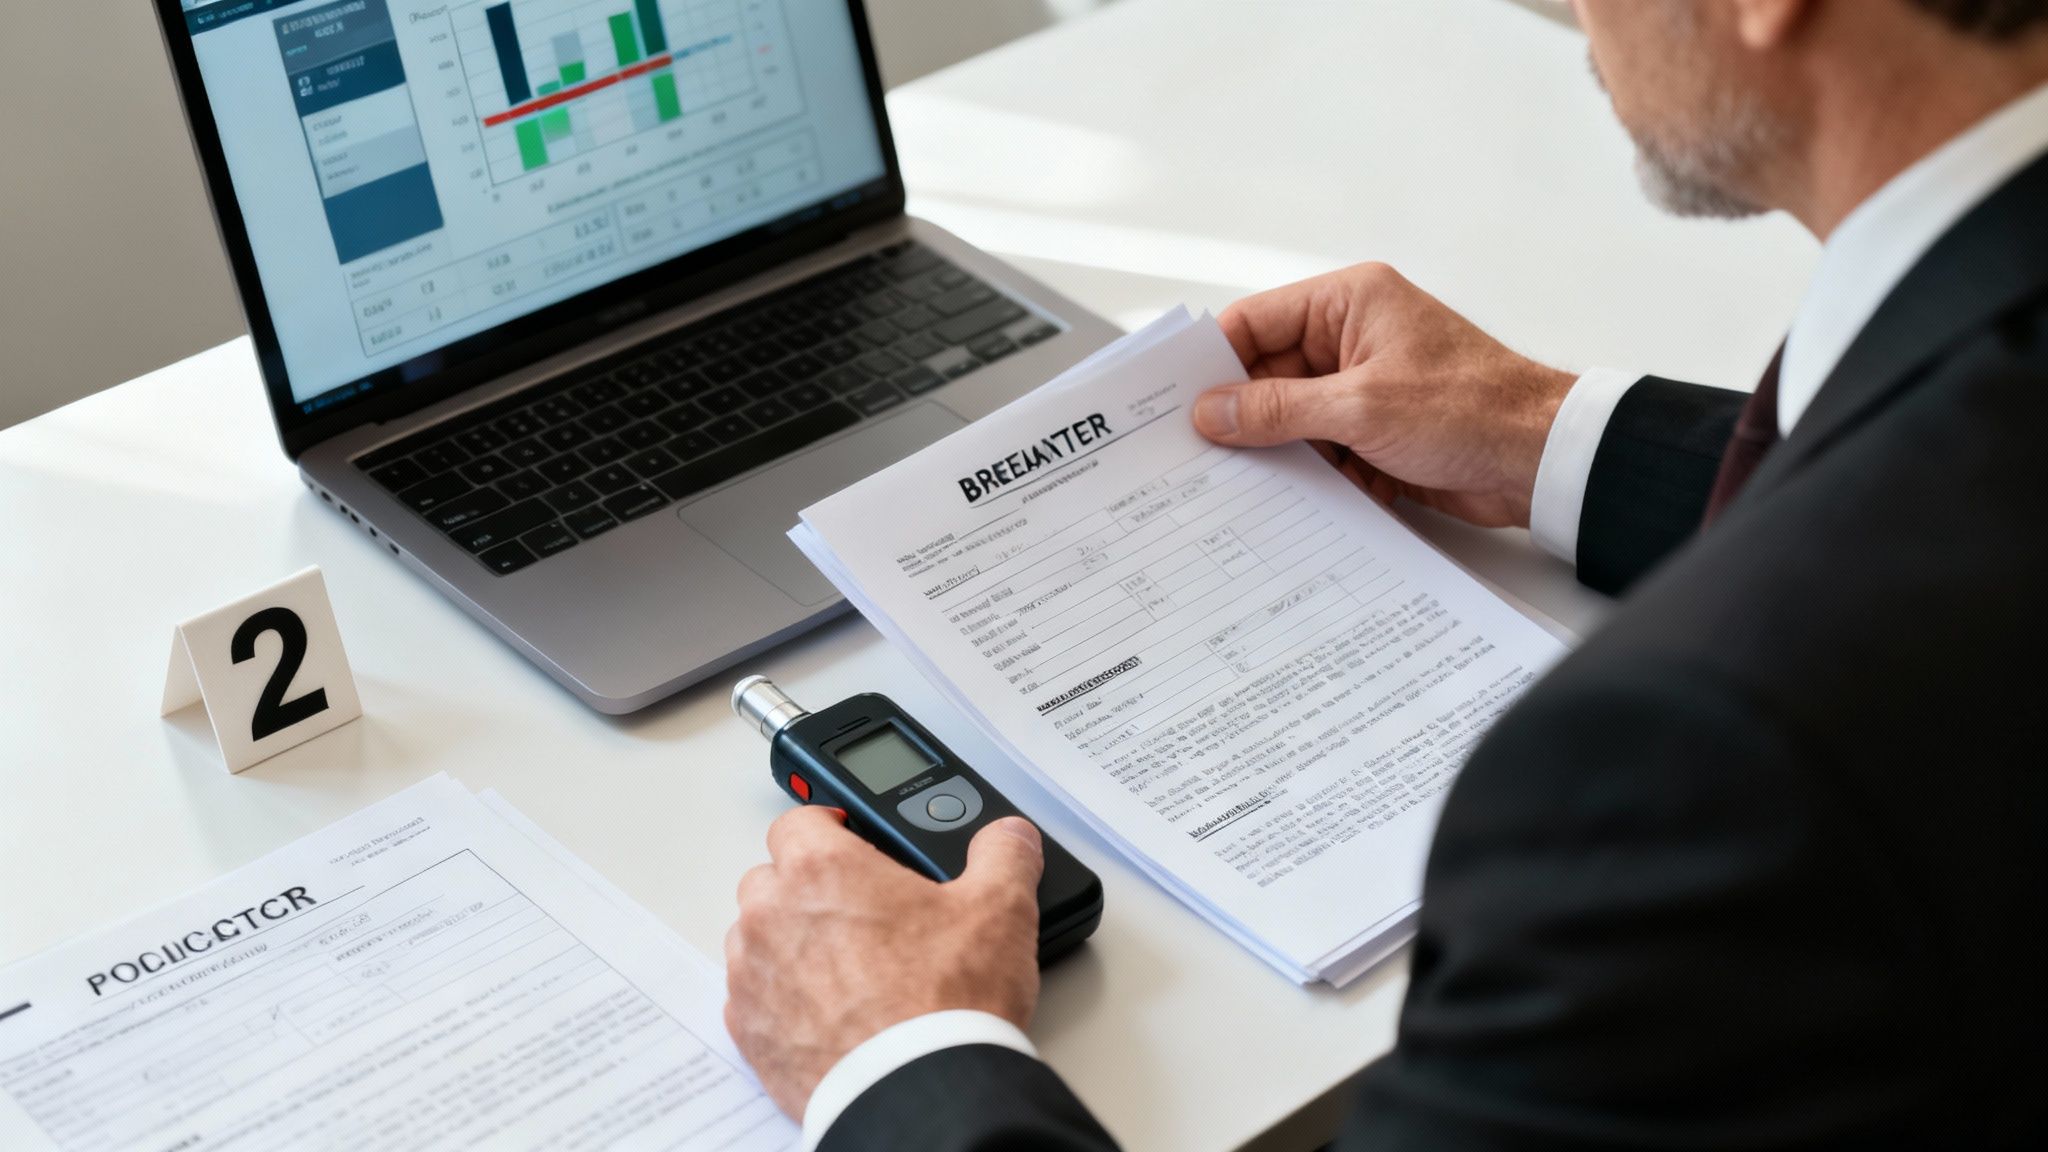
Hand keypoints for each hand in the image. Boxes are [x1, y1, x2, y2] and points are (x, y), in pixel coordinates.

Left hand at [724, 806, 1045, 1118]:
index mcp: (824, 869)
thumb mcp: (1001, 910)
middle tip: (860, 915)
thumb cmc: (944, 1002)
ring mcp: (754, 975)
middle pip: (772, 880)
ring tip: (847, 969)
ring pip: (757, 938)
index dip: (828, 828)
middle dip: (807, 889)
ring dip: (790, 943)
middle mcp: (774, 914)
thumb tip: (1008, 837)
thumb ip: (1003, 855)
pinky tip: (828, 1012)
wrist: (917, 1092)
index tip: (849, 842)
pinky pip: (754, 997)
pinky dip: (782, 998)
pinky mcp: (749, 1031)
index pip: (799, 821)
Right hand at [1194, 263, 1575, 527]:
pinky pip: (1320, 450)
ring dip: (1277, 453)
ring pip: (1291, 419)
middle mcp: (1352, 338)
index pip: (1255, 322)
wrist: (1542, 462)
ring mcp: (1363, 387)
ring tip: (1243, 484)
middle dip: (1242, 416)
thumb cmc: (1475, 409)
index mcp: (1350, 303)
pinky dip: (1309, 475)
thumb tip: (1214, 412)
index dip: (1214, 363)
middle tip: (1197, 453)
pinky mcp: (1375, 432)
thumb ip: (1279, 410)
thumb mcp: (1361, 407)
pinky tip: (1294, 500)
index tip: (1176, 402)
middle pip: (1267, 375)